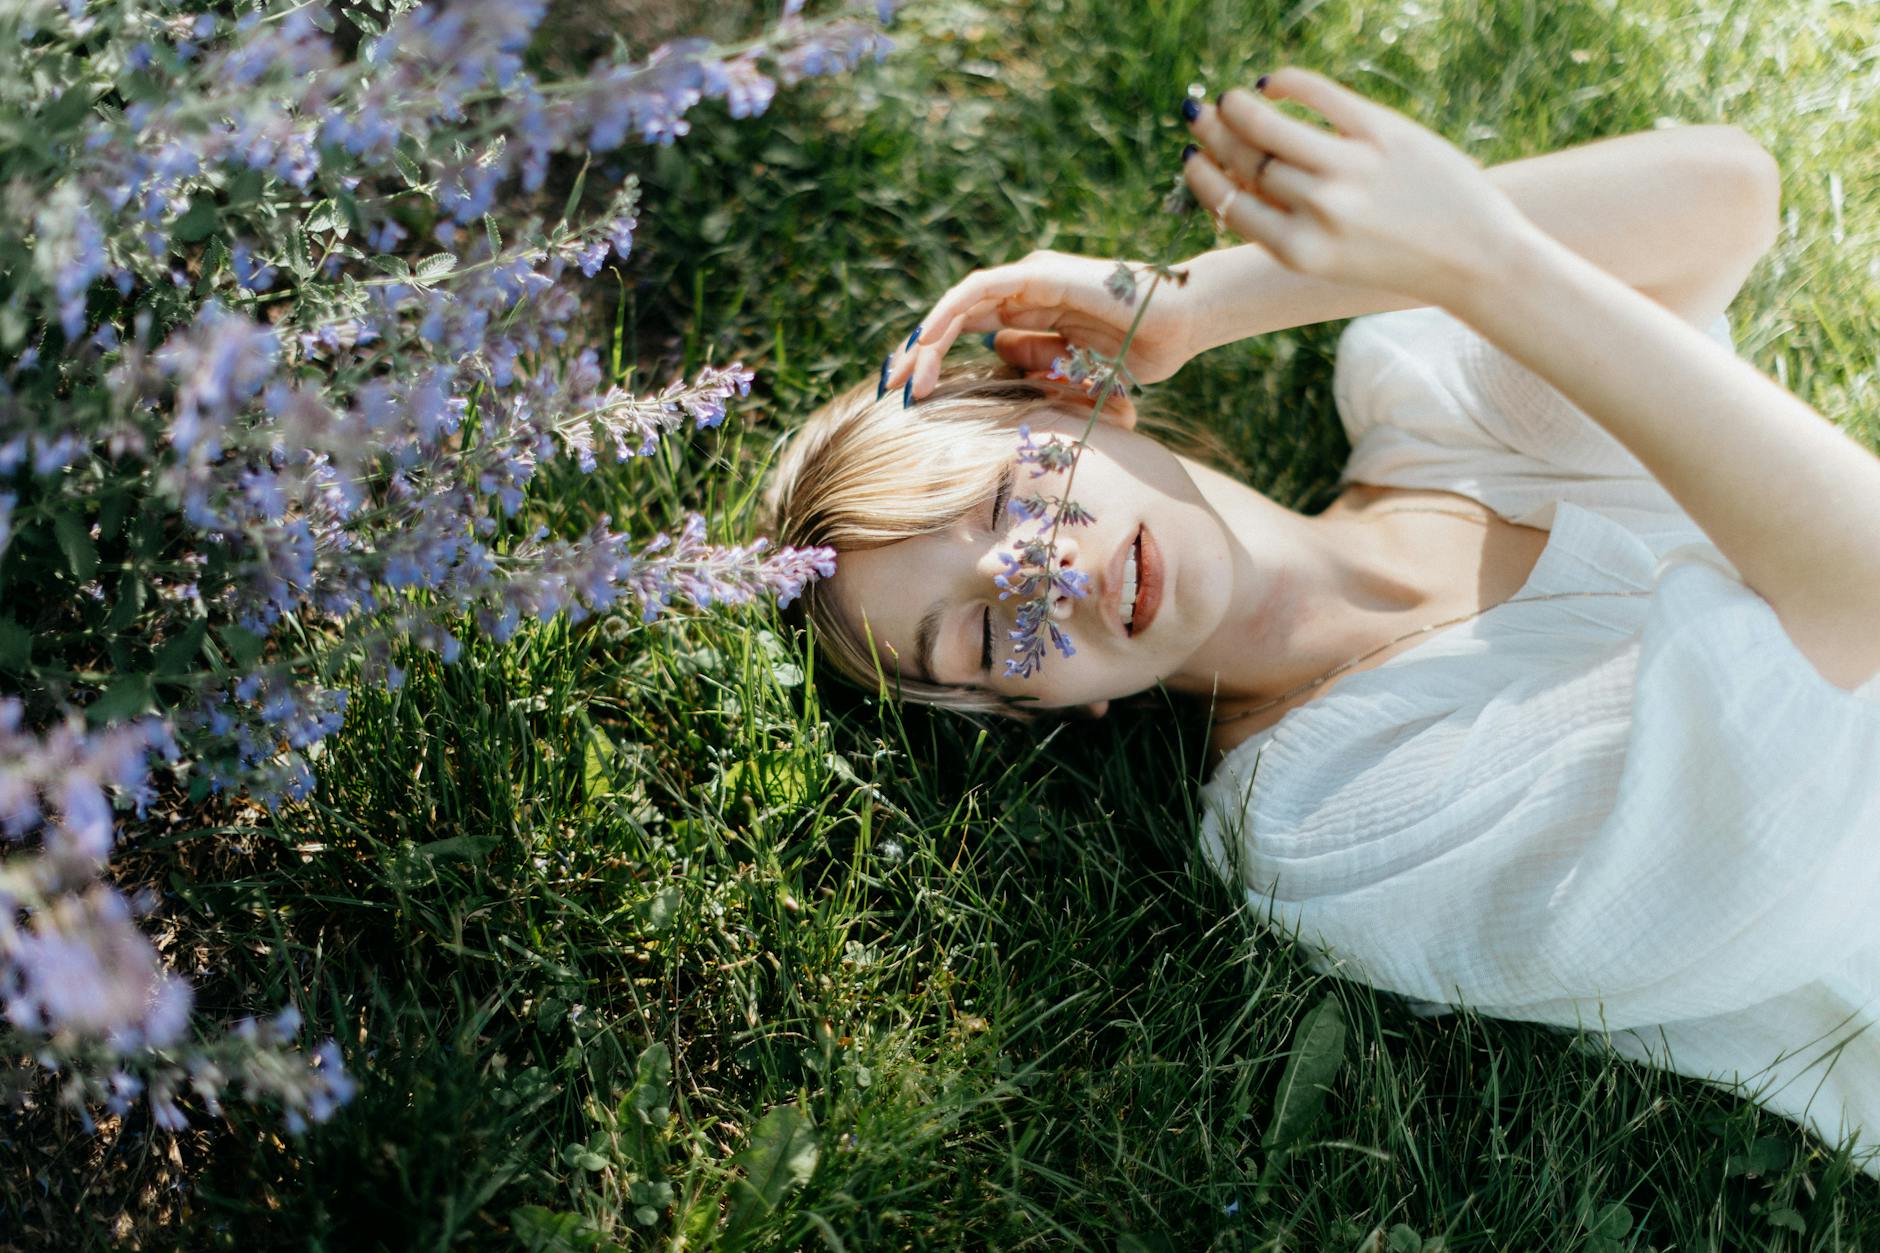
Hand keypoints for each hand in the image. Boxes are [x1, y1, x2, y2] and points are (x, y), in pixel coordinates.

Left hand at [883, 249, 1199, 423]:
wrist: (1185, 325)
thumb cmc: (1143, 349)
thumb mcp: (1075, 370)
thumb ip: (1038, 362)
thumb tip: (999, 356)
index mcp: (1032, 310)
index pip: (969, 330)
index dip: (937, 359)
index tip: (912, 397)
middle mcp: (1025, 290)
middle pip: (956, 319)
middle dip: (920, 354)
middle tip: (891, 391)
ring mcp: (1030, 278)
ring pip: (960, 305)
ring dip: (926, 340)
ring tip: (903, 376)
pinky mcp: (1037, 275)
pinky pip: (979, 291)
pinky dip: (948, 314)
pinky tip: (927, 342)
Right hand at [1181, 68, 1539, 305]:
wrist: (1475, 259)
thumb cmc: (1397, 262)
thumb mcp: (1330, 260)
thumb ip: (1286, 225)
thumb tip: (1239, 179)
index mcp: (1298, 251)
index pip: (1229, 203)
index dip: (1201, 176)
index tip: (1190, 156)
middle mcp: (1318, 210)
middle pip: (1245, 161)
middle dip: (1214, 134)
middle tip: (1200, 114)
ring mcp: (1349, 169)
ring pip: (1270, 126)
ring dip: (1239, 107)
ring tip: (1232, 99)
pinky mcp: (1381, 133)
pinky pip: (1319, 95)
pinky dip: (1287, 83)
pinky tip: (1274, 83)